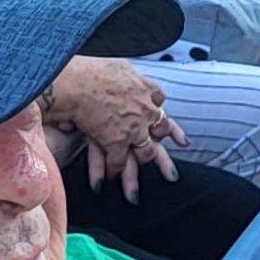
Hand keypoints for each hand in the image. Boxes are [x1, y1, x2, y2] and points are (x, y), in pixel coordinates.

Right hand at [43, 59, 185, 201]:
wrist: (78, 81)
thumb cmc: (91, 69)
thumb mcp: (117, 65)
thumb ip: (125, 73)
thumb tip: (123, 69)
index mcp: (146, 89)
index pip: (161, 106)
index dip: (170, 125)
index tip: (181, 139)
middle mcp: (145, 110)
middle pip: (161, 133)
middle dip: (163, 155)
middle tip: (172, 174)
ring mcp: (134, 127)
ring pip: (145, 153)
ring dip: (139, 172)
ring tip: (136, 194)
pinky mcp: (116, 141)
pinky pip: (118, 162)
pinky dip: (113, 172)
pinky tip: (107, 182)